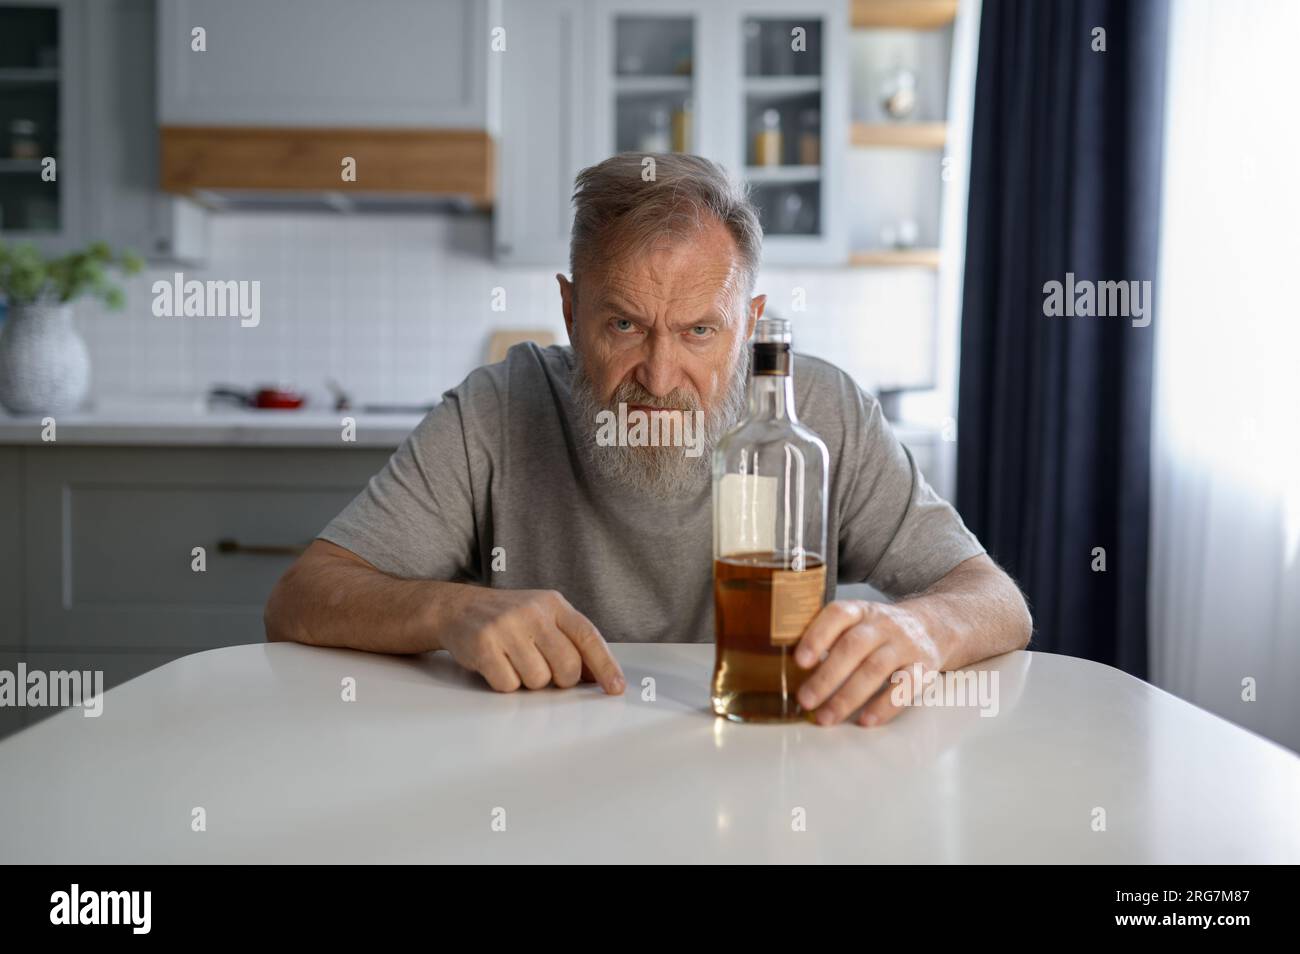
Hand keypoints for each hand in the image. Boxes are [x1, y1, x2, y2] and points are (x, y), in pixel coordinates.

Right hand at [437, 588, 625, 694]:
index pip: (588, 637)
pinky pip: (509, 685)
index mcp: (554, 604)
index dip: (605, 666)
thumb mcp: (543, 618)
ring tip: (515, 661)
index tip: (615, 688)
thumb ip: (571, 642)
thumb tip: (597, 677)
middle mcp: (533, 612)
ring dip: (529, 681)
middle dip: (560, 679)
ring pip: (538, 680)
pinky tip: (497, 664)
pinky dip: (505, 683)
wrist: (457, 608)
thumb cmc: (508, 618)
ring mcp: (507, 627)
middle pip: (567, 666)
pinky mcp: (484, 645)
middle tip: (543, 668)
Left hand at [793, 600, 941, 726]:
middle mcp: (883, 624)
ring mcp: (905, 645)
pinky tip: (865, 720)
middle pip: (853, 647)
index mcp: (860, 611)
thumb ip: (828, 636)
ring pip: (876, 669)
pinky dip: (884, 706)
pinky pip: (905, 687)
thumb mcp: (857, 621)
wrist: (933, 626)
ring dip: (848, 696)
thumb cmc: (879, 630)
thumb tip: (784, 665)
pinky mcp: (924, 667)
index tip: (799, 660)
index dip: (817, 636)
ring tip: (826, 717)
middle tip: (805, 699)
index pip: (837, 614)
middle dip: (827, 676)